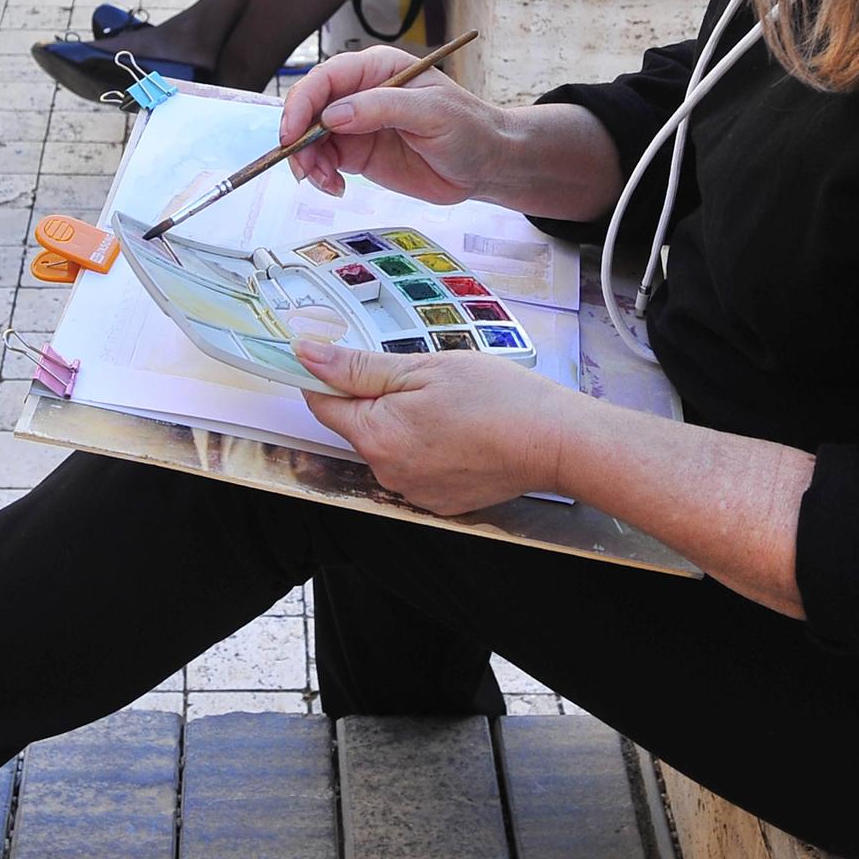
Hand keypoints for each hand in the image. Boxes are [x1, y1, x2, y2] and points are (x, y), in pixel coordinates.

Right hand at [279, 47, 514, 201]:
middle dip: (297, 137)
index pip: (327, 77)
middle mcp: (361, 93)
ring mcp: (357, 125)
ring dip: (307, 161)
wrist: (486, 165)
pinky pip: (324, 161)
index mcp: (378, 68)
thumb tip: (333, 115)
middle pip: (310, 107)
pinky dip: (320, 176)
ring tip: (326, 183)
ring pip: (311, 138)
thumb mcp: (432, 112)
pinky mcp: (358, 154)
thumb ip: (383, 109)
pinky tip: (335, 188)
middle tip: (304, 168)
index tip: (293, 133)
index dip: (302, 102)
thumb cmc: (468, 128)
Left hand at [298, 343, 570, 513]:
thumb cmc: (495, 397)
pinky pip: (416, 468)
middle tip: (423, 377)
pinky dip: (428, 448)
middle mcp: (385, 472)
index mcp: (376, 434)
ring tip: (450, 405)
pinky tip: (461, 432)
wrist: (553, 442)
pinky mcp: (438, 504)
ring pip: (389, 446)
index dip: (326, 375)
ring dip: (404, 423)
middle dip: (378, 398)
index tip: (345, 357)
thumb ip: (360, 366)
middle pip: (358, 425)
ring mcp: (412, 492)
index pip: (322, 403)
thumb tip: (305, 355)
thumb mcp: (425, 368)